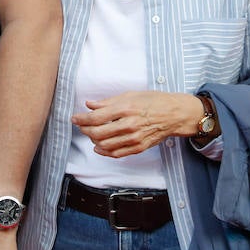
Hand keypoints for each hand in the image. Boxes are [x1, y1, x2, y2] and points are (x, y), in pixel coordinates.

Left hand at [72, 91, 201, 156]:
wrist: (174, 114)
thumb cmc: (154, 101)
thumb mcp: (130, 95)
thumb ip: (108, 102)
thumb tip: (90, 105)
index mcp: (125, 108)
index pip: (95, 118)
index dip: (81, 119)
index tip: (74, 118)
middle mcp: (129, 124)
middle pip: (97, 133)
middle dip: (84, 130)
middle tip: (81, 126)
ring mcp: (134, 138)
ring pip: (105, 145)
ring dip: (94, 140)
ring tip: (91, 134)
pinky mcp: (139, 147)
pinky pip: (117, 153)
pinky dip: (105, 152)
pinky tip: (99, 147)